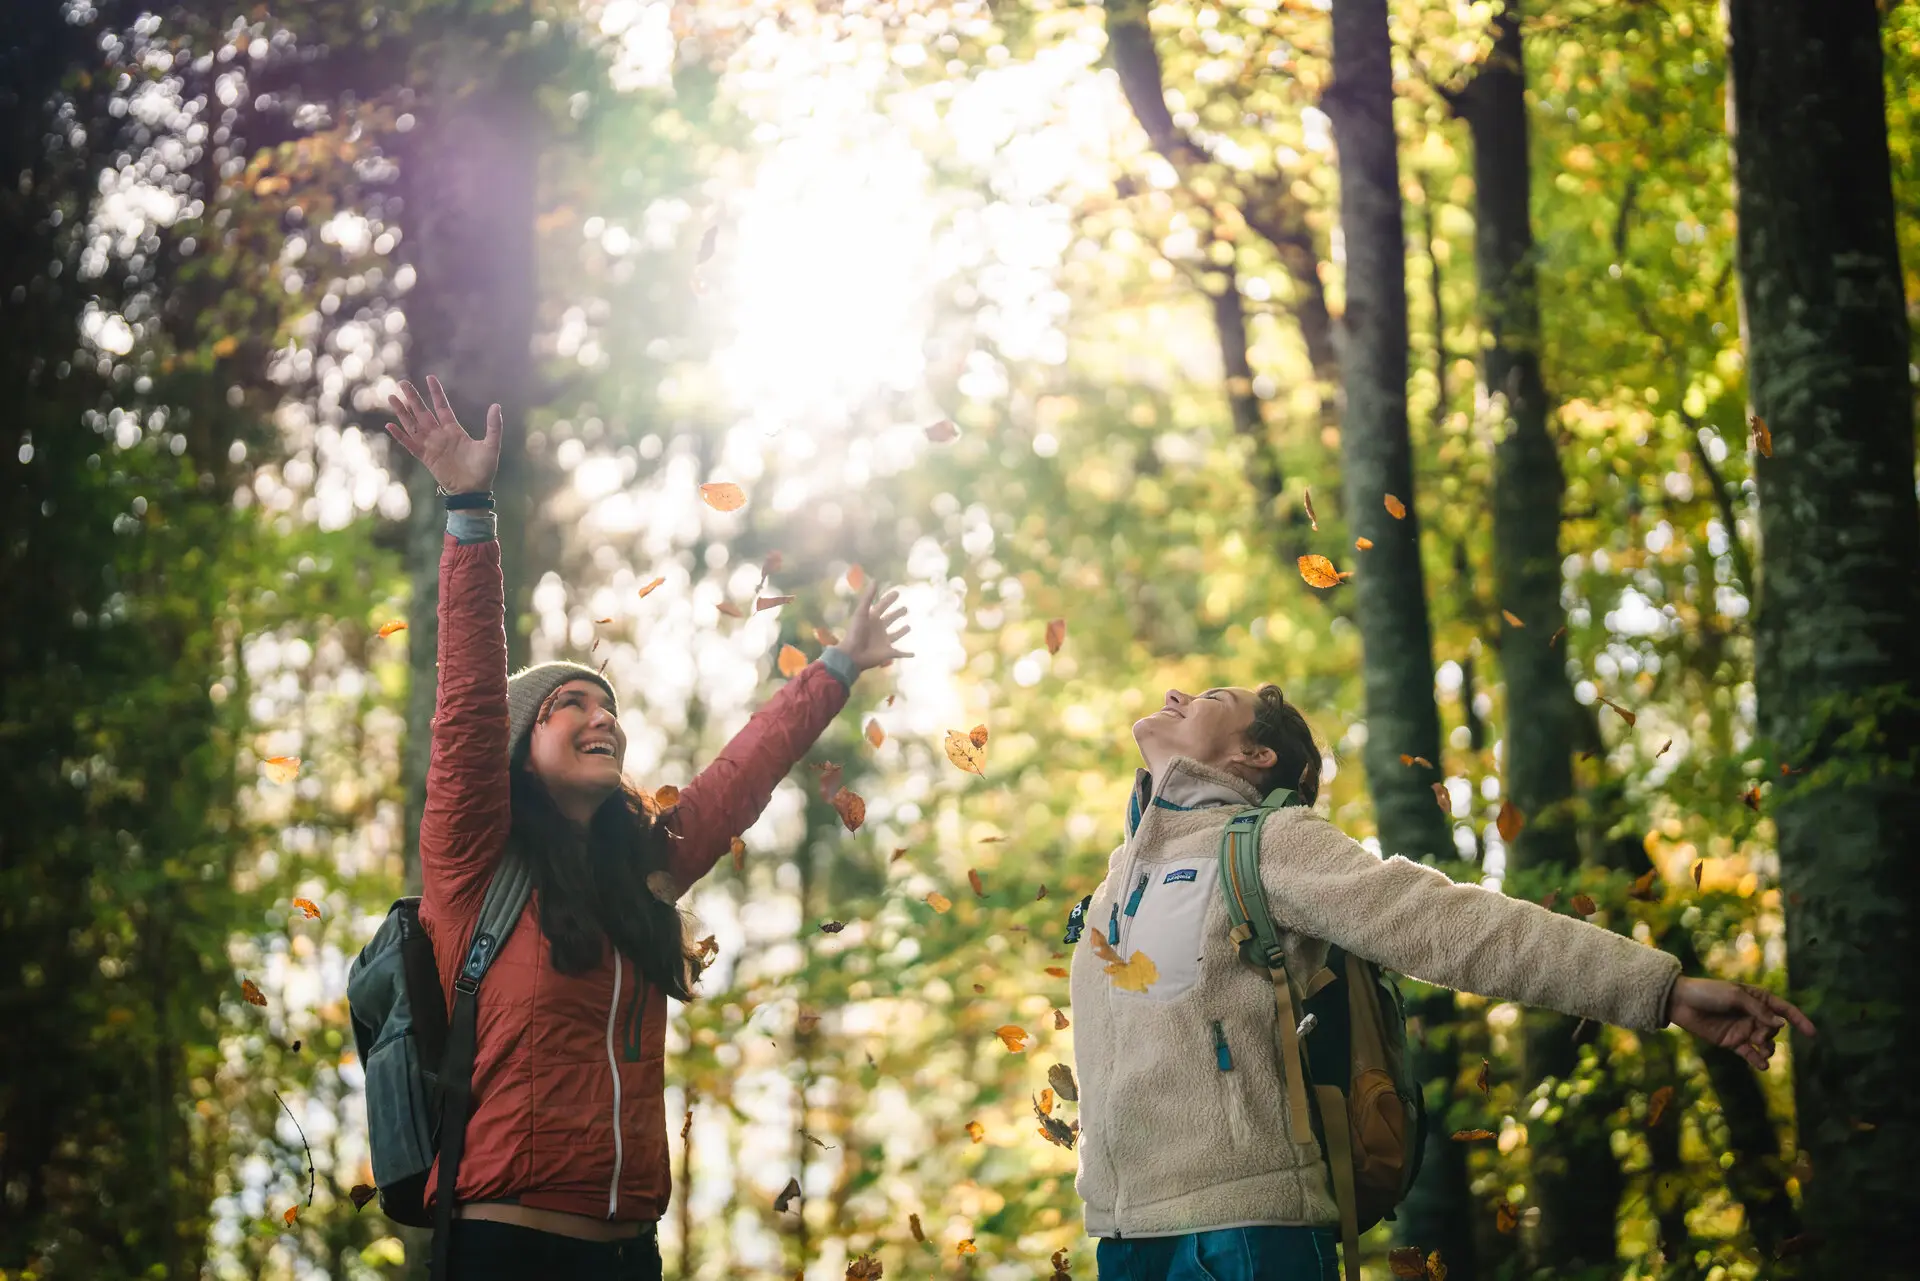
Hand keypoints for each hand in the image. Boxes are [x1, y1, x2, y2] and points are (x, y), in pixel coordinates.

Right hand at [383, 376, 502, 494]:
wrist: (474, 490)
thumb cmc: (484, 469)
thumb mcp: (491, 445)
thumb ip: (493, 426)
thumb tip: (496, 406)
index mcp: (454, 430)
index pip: (442, 407)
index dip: (436, 393)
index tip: (430, 377)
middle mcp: (440, 435)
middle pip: (423, 412)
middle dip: (413, 398)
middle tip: (402, 382)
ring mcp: (431, 446)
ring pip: (413, 425)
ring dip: (402, 412)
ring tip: (392, 398)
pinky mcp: (426, 458)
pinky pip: (410, 444)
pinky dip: (400, 435)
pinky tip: (390, 425)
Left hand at [838, 582, 912, 671]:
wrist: (853, 654)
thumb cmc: (856, 632)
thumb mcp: (861, 612)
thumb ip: (868, 597)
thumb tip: (875, 580)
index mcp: (872, 619)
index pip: (882, 606)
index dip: (889, 599)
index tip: (897, 592)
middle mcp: (879, 629)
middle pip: (890, 619)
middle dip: (897, 614)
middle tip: (906, 609)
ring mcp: (884, 641)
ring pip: (895, 635)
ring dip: (902, 632)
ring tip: (909, 627)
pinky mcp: (888, 653)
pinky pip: (900, 654)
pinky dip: (906, 654)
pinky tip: (913, 654)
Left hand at [1665, 976, 1815, 1070]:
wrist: (1680, 1003)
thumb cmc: (1708, 993)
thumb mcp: (1734, 996)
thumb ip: (1758, 1010)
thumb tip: (1782, 1024)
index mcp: (1756, 999)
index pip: (1783, 1010)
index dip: (1799, 1020)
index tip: (1812, 1033)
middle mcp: (1753, 1015)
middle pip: (1773, 1029)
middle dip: (1770, 1035)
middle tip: (1758, 1037)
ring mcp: (1743, 1029)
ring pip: (1765, 1043)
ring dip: (1768, 1049)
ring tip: (1763, 1053)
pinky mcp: (1732, 1042)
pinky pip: (1750, 1053)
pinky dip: (1758, 1060)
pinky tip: (1763, 1065)